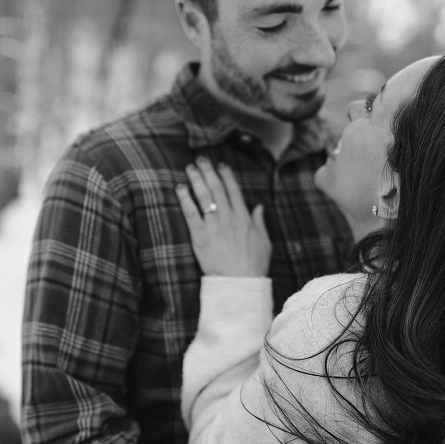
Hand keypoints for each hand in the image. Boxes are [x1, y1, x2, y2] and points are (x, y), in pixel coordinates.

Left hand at [176, 157, 270, 276]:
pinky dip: (185, 199)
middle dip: (209, 172)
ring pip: (204, 197)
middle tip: (201, 159)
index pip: (234, 191)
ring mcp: (214, 226)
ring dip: (196, 180)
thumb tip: (259, 207)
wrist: (239, 284)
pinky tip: (180, 188)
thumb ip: (259, 222)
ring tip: (190, 168)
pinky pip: (191, 213)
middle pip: (217, 189)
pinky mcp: (200, 236)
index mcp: (244, 218)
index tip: (221, 165)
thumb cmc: (253, 266)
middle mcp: (229, 218)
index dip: (227, 176)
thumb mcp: (264, 242)